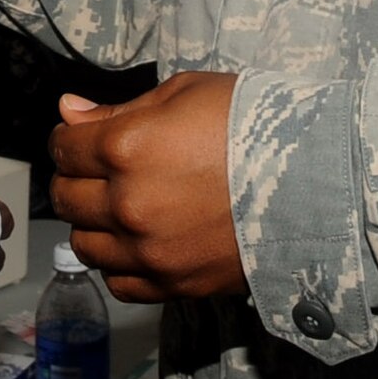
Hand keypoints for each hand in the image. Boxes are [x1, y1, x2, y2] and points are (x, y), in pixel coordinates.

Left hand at [49, 70, 245, 302]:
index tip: (80, 136)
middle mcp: (128, 203)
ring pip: (85, 244)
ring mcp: (148, 250)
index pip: (64, 148)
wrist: (313, 180)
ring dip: (92, 223)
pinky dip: (118, 263)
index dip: (68, 138)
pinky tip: (136, 242)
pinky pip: (119, 282)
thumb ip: (117, 110)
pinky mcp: (173, 283)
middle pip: (67, 197)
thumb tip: (68, 111)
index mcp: (126, 148)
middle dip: (74, 178)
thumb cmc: (250, 124)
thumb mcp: (183, 94)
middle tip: (96, 169)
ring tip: (117, 207)